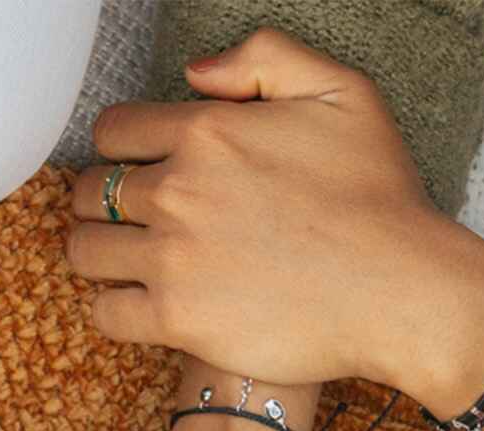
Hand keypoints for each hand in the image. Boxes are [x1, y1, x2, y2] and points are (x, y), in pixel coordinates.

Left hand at [67, 30, 483, 396]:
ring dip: (97, 254)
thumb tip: (196, 75)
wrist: (397, 290)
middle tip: (127, 221)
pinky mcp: (175, 318)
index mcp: (207, 131)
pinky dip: (112, 309)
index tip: (135, 169)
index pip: (113, 131)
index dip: (118, 149)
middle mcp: (178, 189)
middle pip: (90, 191)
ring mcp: (171, 257)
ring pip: (86, 250)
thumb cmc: (378, 196)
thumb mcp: (341, 92)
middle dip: (100, 201)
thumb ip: (265, 58)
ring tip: (125, 264)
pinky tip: (138, 307)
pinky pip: (106, 313)